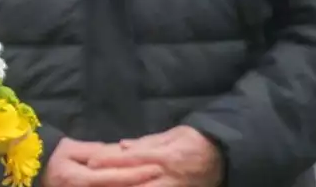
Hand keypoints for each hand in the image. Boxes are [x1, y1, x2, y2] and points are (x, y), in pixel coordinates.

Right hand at [40, 137, 165, 186]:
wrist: (36, 173)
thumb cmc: (53, 157)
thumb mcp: (71, 149)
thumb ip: (96, 151)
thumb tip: (120, 151)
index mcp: (82, 178)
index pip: (116, 177)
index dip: (138, 173)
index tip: (158, 167)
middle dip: (145, 185)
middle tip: (167, 178)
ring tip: (161, 182)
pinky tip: (141, 185)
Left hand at [85, 126, 222, 186]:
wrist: (225, 157)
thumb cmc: (196, 141)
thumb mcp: (173, 134)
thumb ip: (147, 142)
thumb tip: (123, 145)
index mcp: (166, 156)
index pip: (133, 158)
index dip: (111, 160)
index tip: (91, 162)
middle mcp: (169, 176)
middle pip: (134, 182)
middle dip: (112, 182)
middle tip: (90, 182)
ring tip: (103, 186)